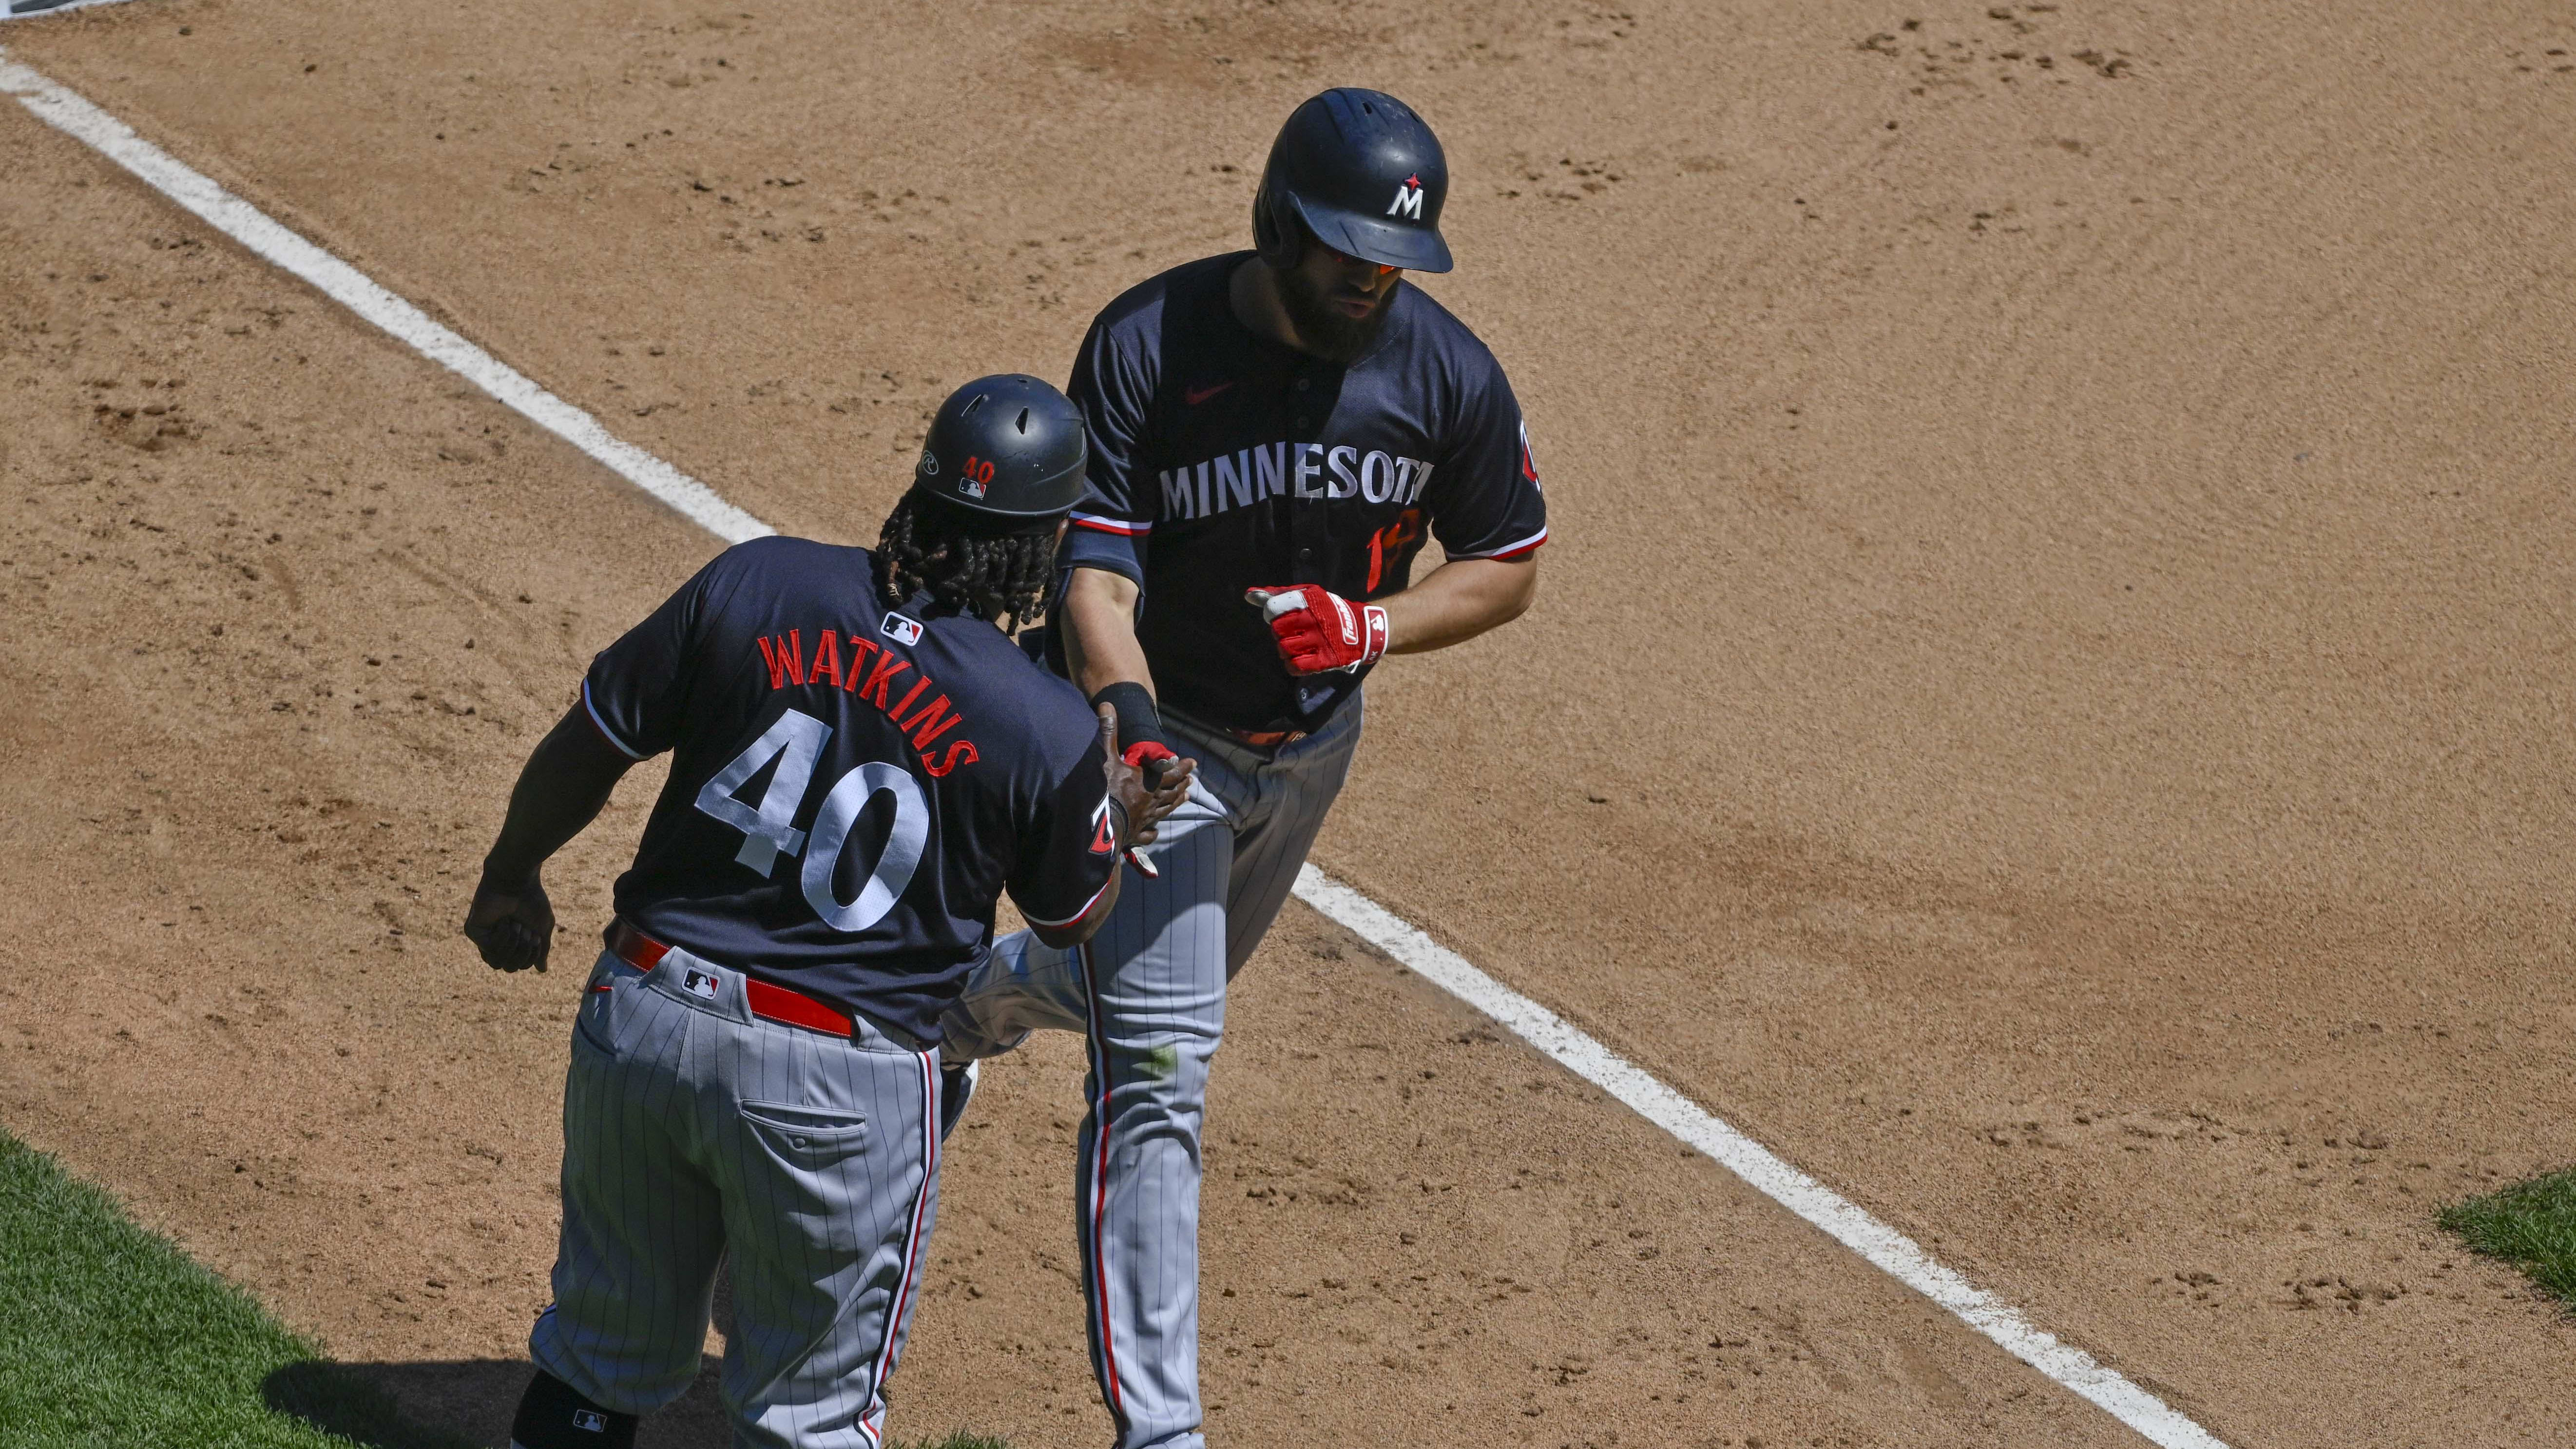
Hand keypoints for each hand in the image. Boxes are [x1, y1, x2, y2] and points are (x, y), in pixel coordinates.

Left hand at [463, 871, 554, 972]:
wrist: (518, 879)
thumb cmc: (532, 899)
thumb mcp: (543, 927)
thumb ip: (541, 950)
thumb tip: (542, 970)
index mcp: (512, 941)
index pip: (520, 965)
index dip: (531, 955)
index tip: (536, 935)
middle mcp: (496, 941)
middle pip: (509, 968)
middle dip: (522, 952)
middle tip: (526, 931)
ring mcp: (483, 937)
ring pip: (496, 963)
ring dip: (512, 946)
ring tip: (516, 926)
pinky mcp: (473, 931)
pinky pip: (488, 949)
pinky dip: (502, 936)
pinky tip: (504, 921)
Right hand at [1096, 703, 1194, 855]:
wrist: (1100, 825)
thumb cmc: (1105, 789)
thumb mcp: (1106, 757)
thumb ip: (1109, 732)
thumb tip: (1107, 704)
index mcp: (1149, 782)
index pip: (1171, 772)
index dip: (1182, 767)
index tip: (1193, 763)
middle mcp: (1152, 800)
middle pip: (1172, 791)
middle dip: (1182, 784)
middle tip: (1191, 781)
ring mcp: (1145, 819)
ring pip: (1166, 810)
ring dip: (1176, 802)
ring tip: (1185, 798)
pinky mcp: (1136, 834)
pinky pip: (1148, 834)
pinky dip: (1153, 832)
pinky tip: (1154, 831)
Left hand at [1245, 585, 1387, 674]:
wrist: (1363, 629)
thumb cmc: (1328, 610)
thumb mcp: (1307, 595)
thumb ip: (1277, 594)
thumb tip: (1248, 594)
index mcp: (1308, 601)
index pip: (1273, 608)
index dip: (1271, 614)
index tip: (1279, 616)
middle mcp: (1312, 620)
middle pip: (1276, 630)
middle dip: (1279, 632)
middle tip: (1290, 632)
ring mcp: (1318, 641)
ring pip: (1284, 648)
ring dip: (1285, 648)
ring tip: (1296, 645)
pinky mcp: (1324, 660)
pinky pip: (1295, 666)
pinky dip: (1292, 664)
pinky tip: (1299, 658)